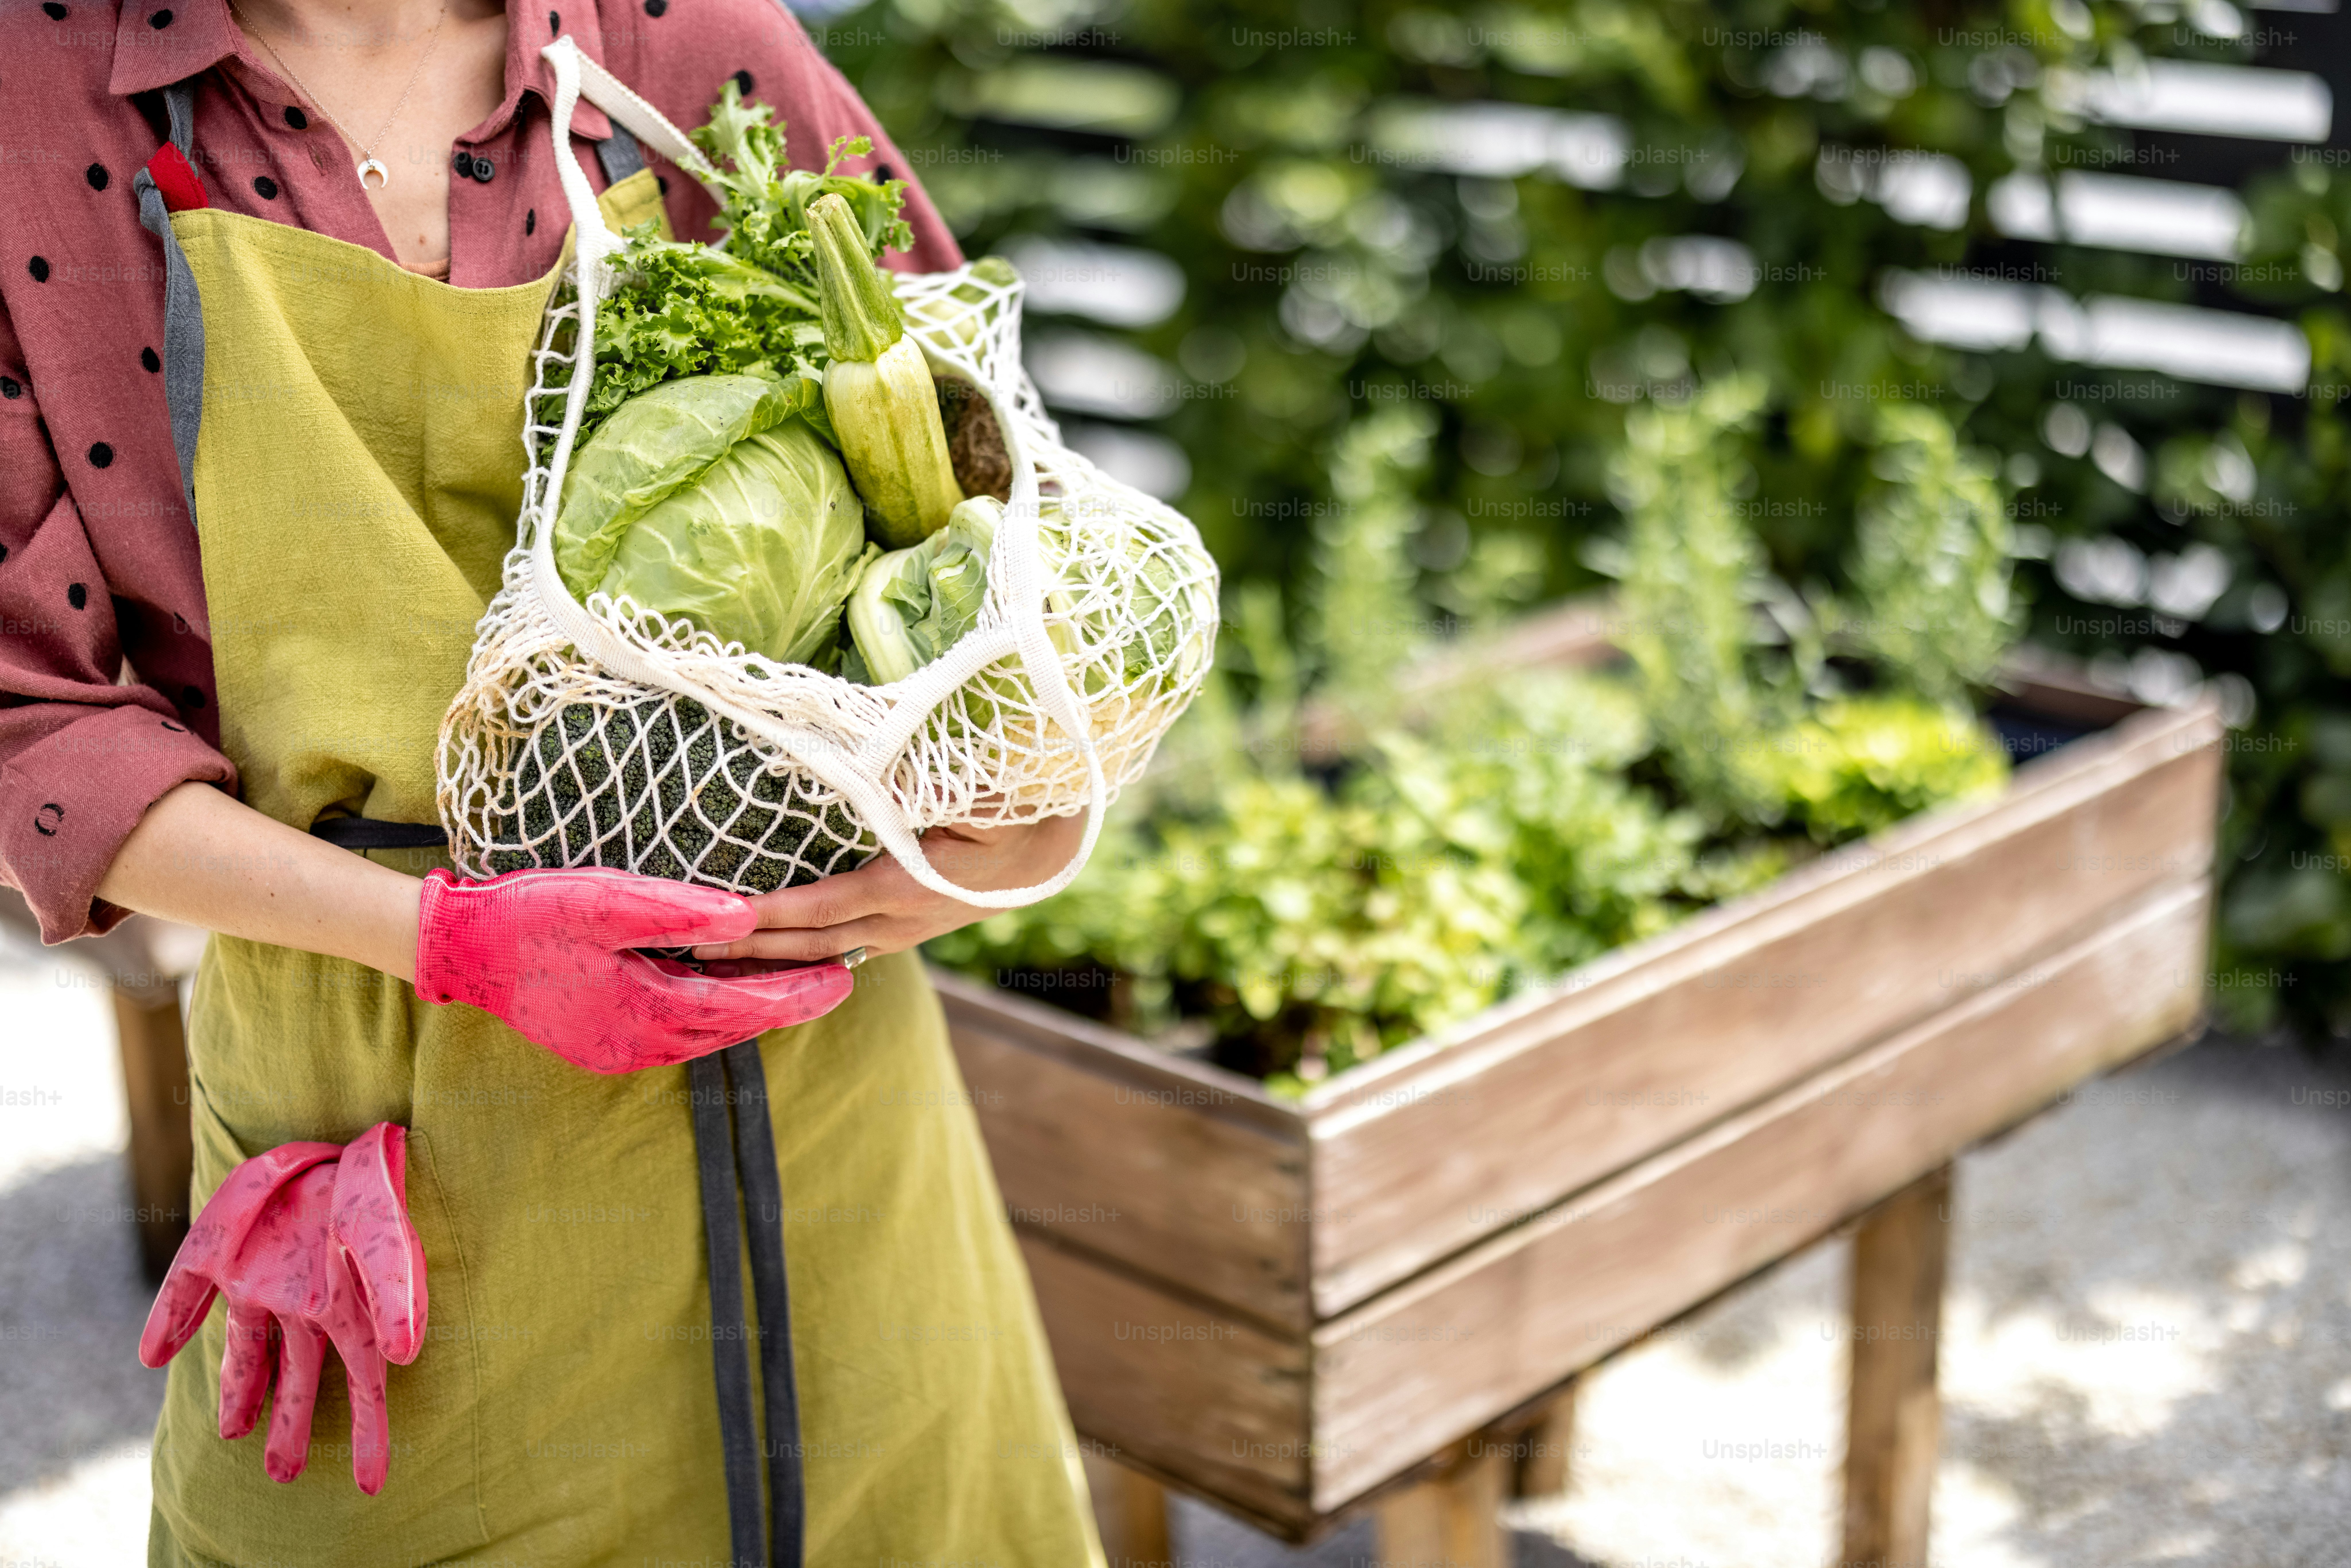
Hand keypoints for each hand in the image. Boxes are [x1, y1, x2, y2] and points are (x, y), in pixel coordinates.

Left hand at [139, 1124, 425, 1494]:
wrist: (338, 1136)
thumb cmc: (367, 1186)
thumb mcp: (381, 1237)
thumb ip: (394, 1291)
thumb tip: (402, 1355)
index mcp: (341, 1309)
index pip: (361, 1385)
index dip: (370, 1436)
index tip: (373, 1485)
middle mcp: (301, 1302)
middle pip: (300, 1379)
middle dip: (295, 1428)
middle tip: (284, 1475)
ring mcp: (258, 1279)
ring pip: (248, 1352)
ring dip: (241, 1395)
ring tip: (235, 1438)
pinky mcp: (218, 1253)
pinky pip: (187, 1291)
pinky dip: (168, 1320)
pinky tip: (156, 1355)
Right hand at [413, 867, 854, 1073]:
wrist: (463, 948)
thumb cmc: (532, 915)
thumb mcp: (608, 901)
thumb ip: (679, 910)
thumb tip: (750, 915)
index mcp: (649, 1010)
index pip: (748, 1003)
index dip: (801, 990)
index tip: (847, 976)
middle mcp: (640, 1043)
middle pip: (735, 1023)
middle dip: (789, 1001)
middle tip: (841, 976)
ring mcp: (620, 1049)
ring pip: (708, 1031)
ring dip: (752, 1007)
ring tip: (799, 982)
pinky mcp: (603, 1042)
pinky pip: (676, 1031)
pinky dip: (712, 1010)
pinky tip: (729, 989)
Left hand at [691, 812, 1086, 964]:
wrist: (1051, 848)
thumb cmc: (1004, 811)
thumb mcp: (961, 795)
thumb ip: (905, 784)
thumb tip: (850, 766)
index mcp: (905, 886)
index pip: (820, 906)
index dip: (769, 915)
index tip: (720, 916)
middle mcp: (900, 920)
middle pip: (813, 943)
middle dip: (752, 948)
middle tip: (691, 948)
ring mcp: (905, 931)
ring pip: (828, 952)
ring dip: (775, 958)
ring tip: (722, 959)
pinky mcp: (910, 930)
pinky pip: (848, 949)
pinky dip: (808, 954)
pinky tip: (778, 955)